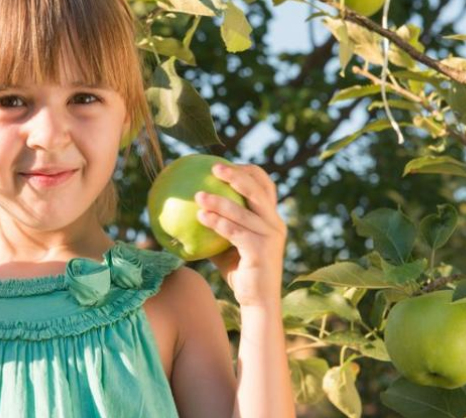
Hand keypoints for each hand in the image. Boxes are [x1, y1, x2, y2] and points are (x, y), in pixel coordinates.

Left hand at [194, 163, 286, 307]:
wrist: (257, 302)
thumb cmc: (239, 271)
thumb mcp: (227, 243)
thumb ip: (216, 224)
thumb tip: (190, 208)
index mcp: (270, 218)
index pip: (265, 185)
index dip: (248, 171)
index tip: (225, 164)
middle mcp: (274, 223)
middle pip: (257, 190)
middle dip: (236, 175)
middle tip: (213, 167)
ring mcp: (270, 237)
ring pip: (243, 211)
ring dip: (219, 201)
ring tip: (198, 195)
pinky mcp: (262, 251)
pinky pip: (236, 232)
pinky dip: (218, 223)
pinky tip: (200, 216)